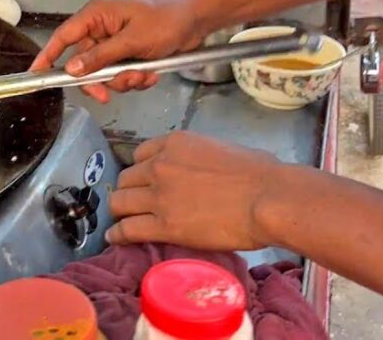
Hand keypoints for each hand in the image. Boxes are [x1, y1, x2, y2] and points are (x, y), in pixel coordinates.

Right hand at [30, 0, 208, 102]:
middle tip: (110, 94)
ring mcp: (116, 43)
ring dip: (123, 81)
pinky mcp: (130, 54)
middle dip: (101, 81)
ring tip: (143, 74)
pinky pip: (122, 74)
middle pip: (84, 64)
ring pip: (105, 74)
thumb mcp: (133, 40)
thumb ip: (101, 57)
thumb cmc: (167, 19)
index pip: (63, 37)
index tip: (37, 75)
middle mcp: (102, 29)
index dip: (48, 56)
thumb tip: (73, 69)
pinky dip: (135, 78)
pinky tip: (151, 73)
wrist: (198, 20)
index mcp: (97, 16)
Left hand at [106, 131, 286, 250]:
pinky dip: (118, 235)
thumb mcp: (222, 149)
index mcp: (175, 143)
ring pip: (120, 202)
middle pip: (126, 178)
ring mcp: (159, 195)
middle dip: (129, 191)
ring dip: (120, 212)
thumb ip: (201, 158)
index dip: (141, 170)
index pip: (140, 154)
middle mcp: (160, 165)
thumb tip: (205, 171)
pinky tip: (114, 239)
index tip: (145, 181)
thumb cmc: (261, 173)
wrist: (268, 198)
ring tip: (121, 221)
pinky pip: (128, 229)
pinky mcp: (164, 225)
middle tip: (135, 204)